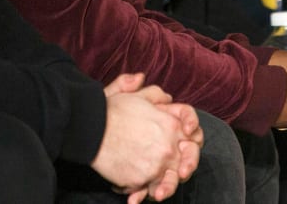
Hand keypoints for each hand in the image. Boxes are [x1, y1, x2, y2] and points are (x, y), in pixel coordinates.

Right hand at [94, 74, 199, 201]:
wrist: (91, 128)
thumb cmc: (113, 110)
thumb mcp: (138, 95)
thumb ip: (155, 94)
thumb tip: (167, 97)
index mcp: (172, 126)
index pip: (195, 136)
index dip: (193, 140)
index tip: (186, 143)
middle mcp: (168, 148)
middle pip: (187, 164)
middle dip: (185, 168)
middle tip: (180, 172)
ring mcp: (155, 167)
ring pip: (169, 183)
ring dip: (166, 187)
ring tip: (158, 192)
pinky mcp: (139, 181)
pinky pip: (146, 192)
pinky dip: (141, 196)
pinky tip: (136, 198)